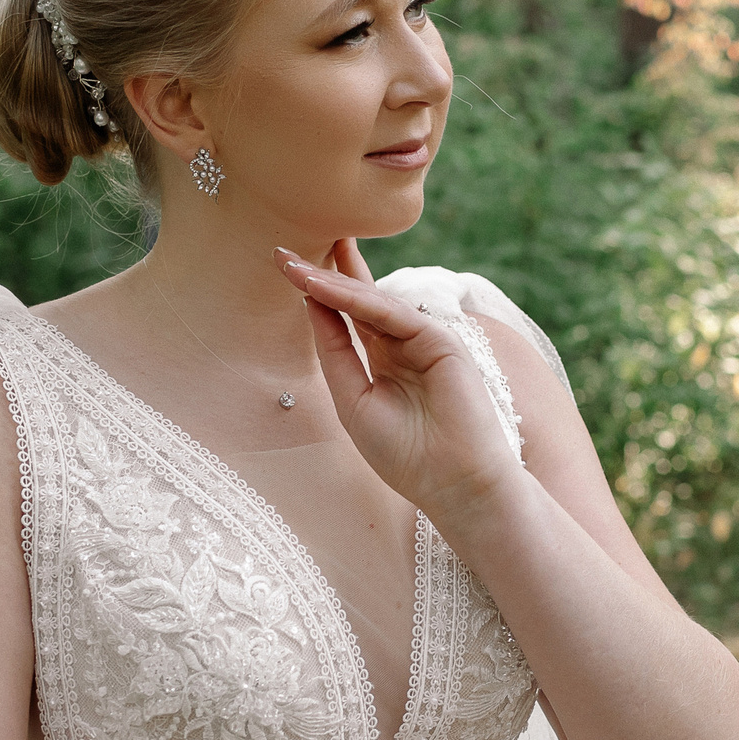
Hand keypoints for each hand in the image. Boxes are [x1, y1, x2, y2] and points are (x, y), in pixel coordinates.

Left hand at [273, 240, 522, 521]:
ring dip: (333, 282)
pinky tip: (327, 288)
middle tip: (282, 252)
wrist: (456, 487)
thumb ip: (335, 354)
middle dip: (322, 273)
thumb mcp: (353, 401)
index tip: (283, 267)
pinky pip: (394, 315)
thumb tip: (312, 306)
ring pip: (372, 303)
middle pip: (359, 298)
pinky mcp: (441, 341)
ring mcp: (422, 340)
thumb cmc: (406, 456)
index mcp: (382, 361)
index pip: (346, 316)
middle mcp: (401, 344)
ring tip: (294, 267)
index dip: (317, 292)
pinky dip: (359, 300)